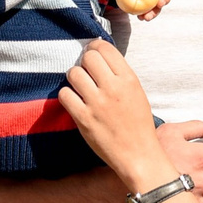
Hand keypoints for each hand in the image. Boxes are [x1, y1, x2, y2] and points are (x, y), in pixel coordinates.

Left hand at [60, 42, 185, 196]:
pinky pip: (65, 95)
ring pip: (74, 73)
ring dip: (74, 78)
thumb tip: (99, 55)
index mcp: (128, 79)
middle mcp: (113, 88)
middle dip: (84, 62)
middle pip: (87, 57)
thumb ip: (119, 74)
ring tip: (80, 87)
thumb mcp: (136, 92)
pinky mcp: (84, 118)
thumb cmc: (138, 124)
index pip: (104, 48)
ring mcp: (97, 103)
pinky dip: (67, 96)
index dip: (94, 47)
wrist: (138, 154)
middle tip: (86, 72)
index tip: (92, 53)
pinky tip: (75, 101)